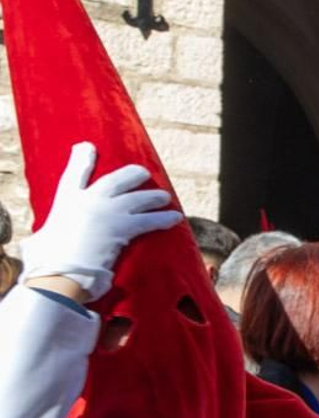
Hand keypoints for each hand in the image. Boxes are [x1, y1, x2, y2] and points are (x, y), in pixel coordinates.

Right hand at [20, 142, 181, 300]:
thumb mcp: (44, 238)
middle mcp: (88, 201)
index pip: (74, 174)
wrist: (61, 271)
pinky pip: (149, 220)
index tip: (87, 147)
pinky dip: (164, 218)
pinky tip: (175, 217)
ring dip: (153, 197)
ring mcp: (107, 212)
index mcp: (66, 201)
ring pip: (137, 198)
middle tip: (143, 172)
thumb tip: (47, 242)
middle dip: (131, 174)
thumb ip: (52, 232)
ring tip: (165, 197)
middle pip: (114, 180)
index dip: (81, 159)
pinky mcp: (122, 227)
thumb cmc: (49, 259)